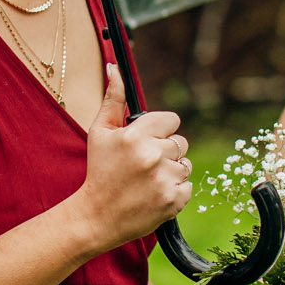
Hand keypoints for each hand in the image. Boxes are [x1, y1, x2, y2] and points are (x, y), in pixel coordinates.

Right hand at [73, 65, 191, 254]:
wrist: (97, 217)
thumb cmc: (99, 171)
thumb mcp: (100, 133)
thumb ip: (113, 99)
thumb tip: (115, 67)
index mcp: (136, 136)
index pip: (172, 120)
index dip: (160, 131)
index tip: (147, 142)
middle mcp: (153, 156)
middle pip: (180, 143)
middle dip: (165, 152)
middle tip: (143, 165)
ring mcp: (165, 180)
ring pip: (185, 165)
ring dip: (171, 172)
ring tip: (147, 181)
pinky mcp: (173, 201)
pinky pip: (188, 186)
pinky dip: (175, 191)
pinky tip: (154, 194)